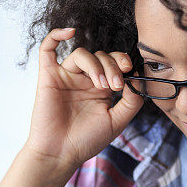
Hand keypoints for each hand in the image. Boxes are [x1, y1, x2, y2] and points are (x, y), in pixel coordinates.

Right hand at [23, 28, 143, 172]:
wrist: (60, 154)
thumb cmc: (86, 141)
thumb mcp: (117, 121)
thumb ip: (132, 101)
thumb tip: (139, 79)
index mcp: (100, 88)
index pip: (114, 63)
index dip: (123, 62)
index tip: (130, 71)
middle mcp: (84, 79)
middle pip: (100, 56)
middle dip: (112, 67)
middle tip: (116, 85)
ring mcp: (66, 76)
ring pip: (81, 53)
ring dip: (95, 65)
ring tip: (101, 85)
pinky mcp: (48, 77)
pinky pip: (47, 48)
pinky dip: (56, 35)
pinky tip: (70, 32)